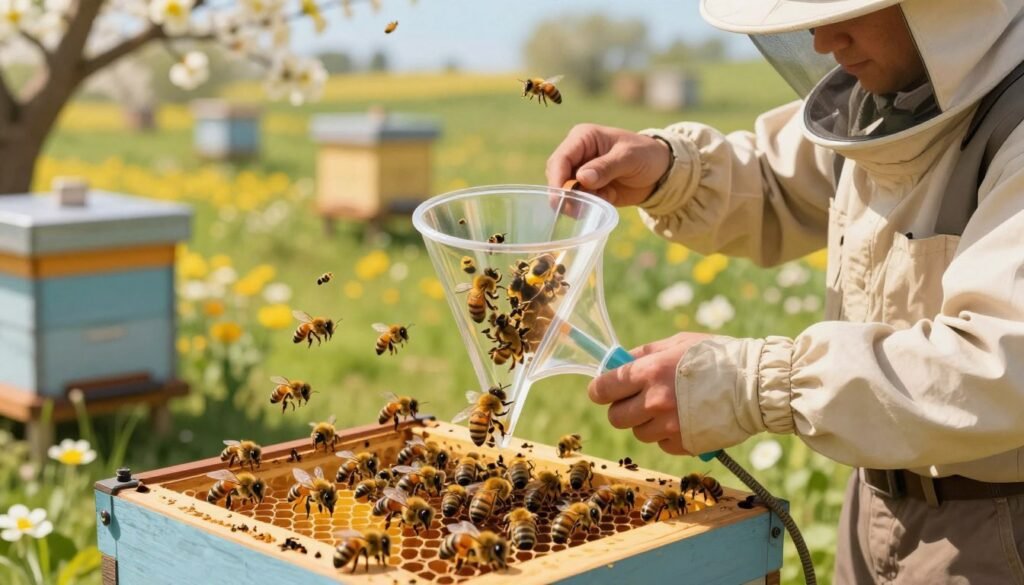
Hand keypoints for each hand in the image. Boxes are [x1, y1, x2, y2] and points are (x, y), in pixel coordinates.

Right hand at [546, 124, 671, 206]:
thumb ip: (606, 167)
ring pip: (565, 191)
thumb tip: (581, 178)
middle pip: (557, 176)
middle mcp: (578, 154)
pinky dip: (588, 205)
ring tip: (600, 201)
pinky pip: (578, 201)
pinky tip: (607, 199)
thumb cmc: (646, 155)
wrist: (660, 172)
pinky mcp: (587, 188)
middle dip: (565, 194)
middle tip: (578, 208)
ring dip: (578, 201)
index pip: (560, 158)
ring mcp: (581, 172)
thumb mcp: (629, 158)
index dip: (557, 179)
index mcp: (583, 138)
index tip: (561, 198)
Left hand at [588, 332, 712, 454]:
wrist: (757, 385)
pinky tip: (685, 420)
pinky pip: (661, 445)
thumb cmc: (718, 357)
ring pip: (638, 433)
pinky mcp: (684, 445)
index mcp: (649, 372)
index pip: (604, 389)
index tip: (604, 390)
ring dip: (647, 423)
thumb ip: (645, 354)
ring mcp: (669, 426)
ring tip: (670, 408)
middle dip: (622, 409)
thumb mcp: (678, 343)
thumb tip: (619, 361)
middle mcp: (655, 401)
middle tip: (637, 400)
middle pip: (615, 417)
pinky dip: (668, 436)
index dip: (600, 390)